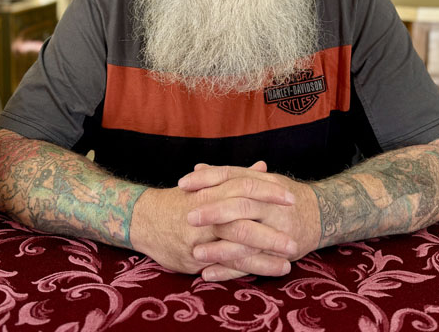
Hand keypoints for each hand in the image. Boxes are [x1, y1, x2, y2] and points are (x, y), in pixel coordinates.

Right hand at [130, 162, 298, 278]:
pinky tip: (261, 272)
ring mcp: (198, 237)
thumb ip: (237, 177)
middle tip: (295, 238)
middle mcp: (205, 213)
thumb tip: (263, 166)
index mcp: (210, 191)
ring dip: (263, 256)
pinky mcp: (192, 257)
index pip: (244, 187)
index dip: (269, 193)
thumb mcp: (207, 184)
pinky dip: (243, 268)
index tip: (291, 198)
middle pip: (242, 220)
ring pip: (234, 247)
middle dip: (271, 231)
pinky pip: (221, 264)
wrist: (143, 218)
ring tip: (287, 261)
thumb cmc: (181, 200)